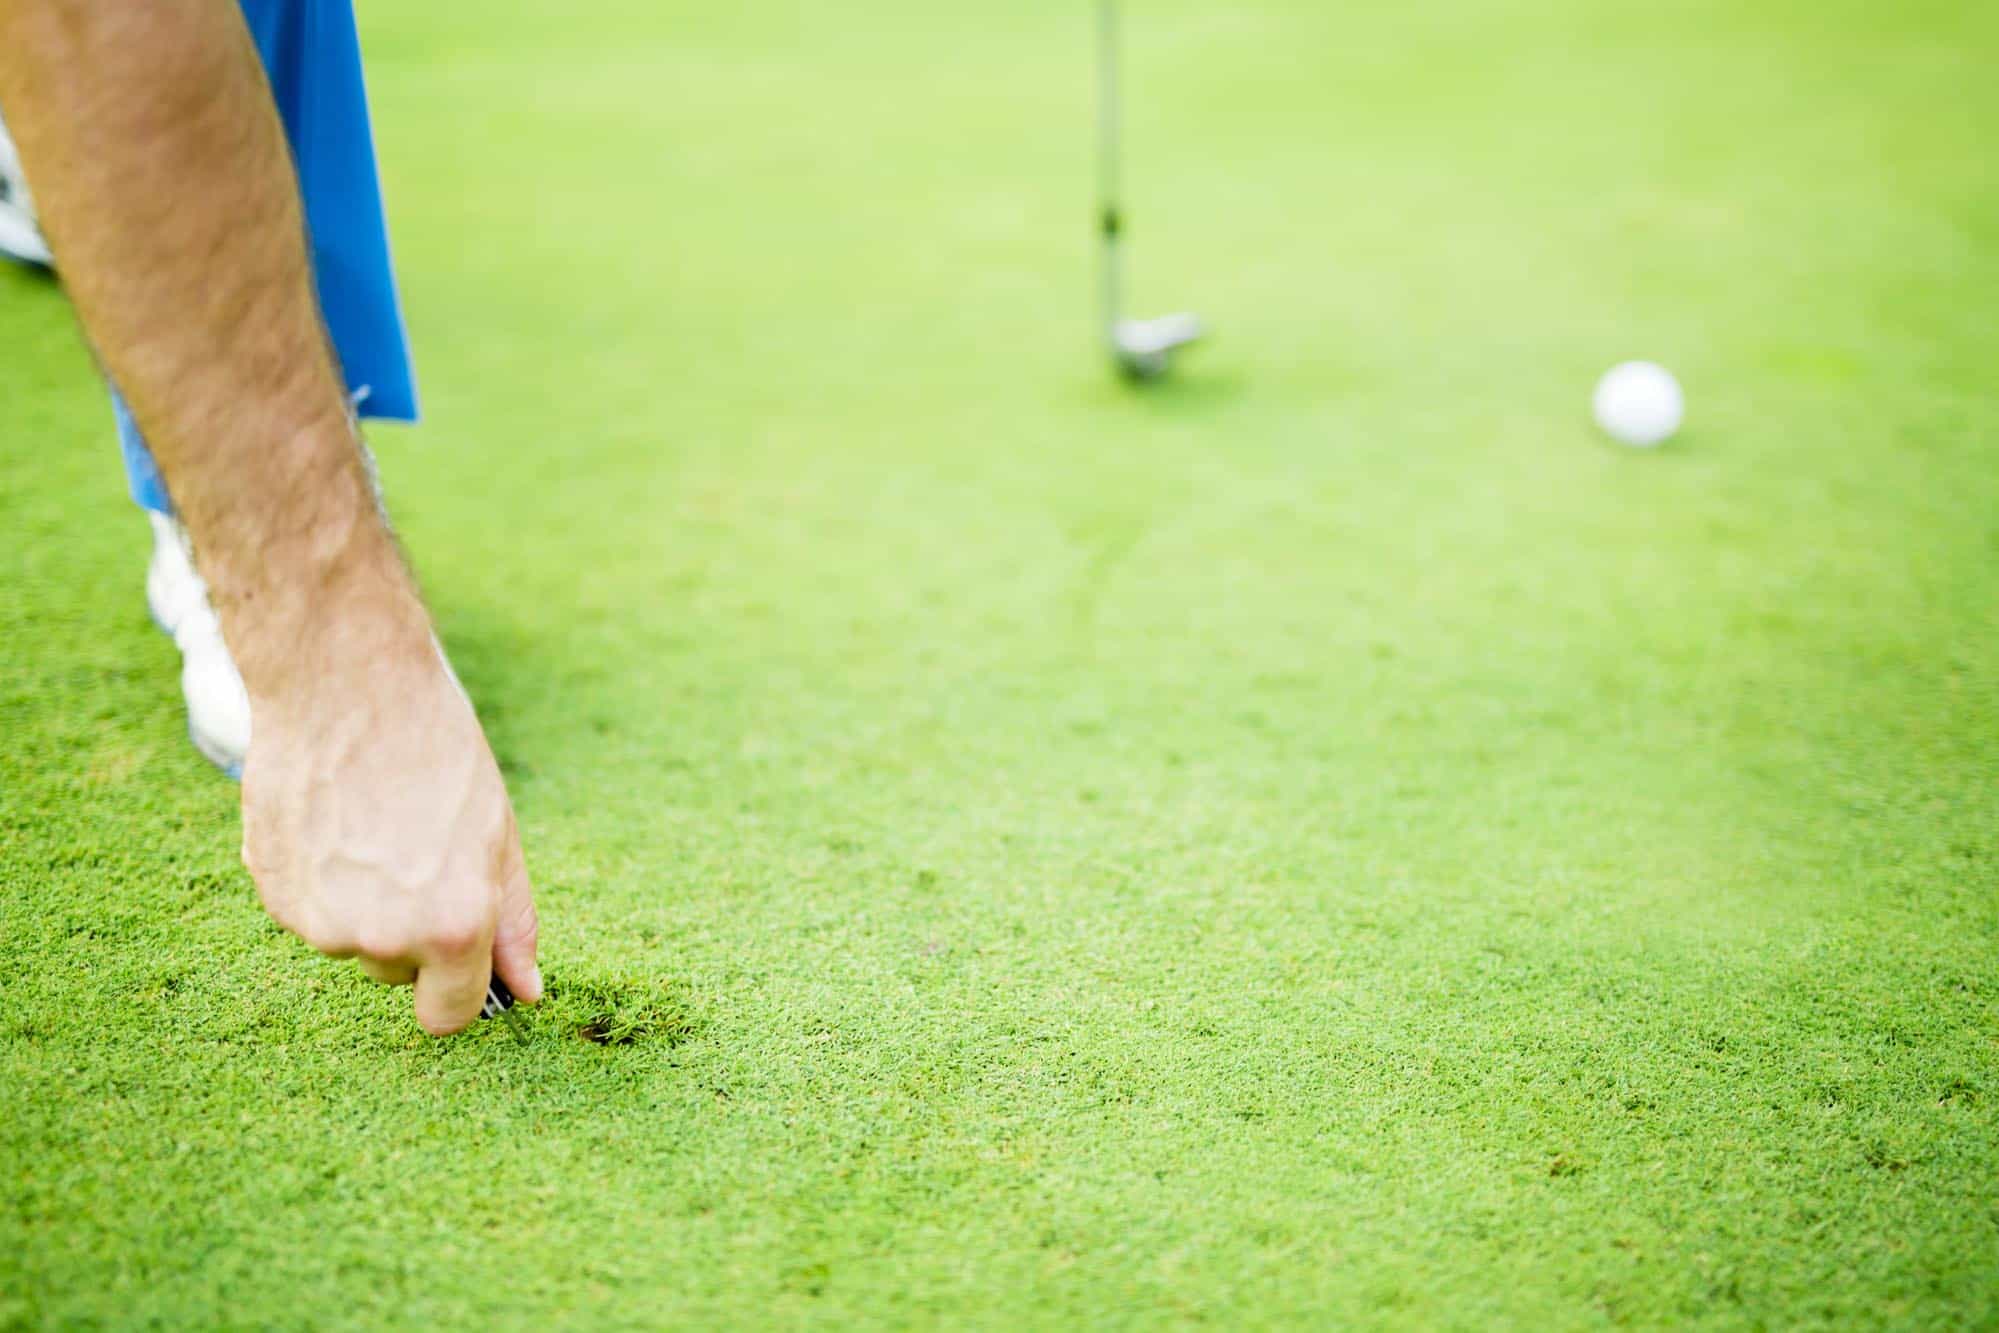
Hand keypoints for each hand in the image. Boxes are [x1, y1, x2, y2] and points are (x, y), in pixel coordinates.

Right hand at [238, 632, 540, 1034]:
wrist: (344, 686)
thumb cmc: (436, 750)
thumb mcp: (498, 834)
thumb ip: (512, 922)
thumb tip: (525, 992)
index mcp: (451, 929)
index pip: (448, 1017)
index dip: (457, 989)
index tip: (459, 956)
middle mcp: (381, 939)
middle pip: (399, 974)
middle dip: (414, 931)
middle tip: (418, 851)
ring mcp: (317, 921)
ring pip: (353, 939)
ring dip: (365, 903)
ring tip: (375, 824)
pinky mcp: (273, 894)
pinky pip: (311, 910)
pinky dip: (323, 880)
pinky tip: (335, 820)